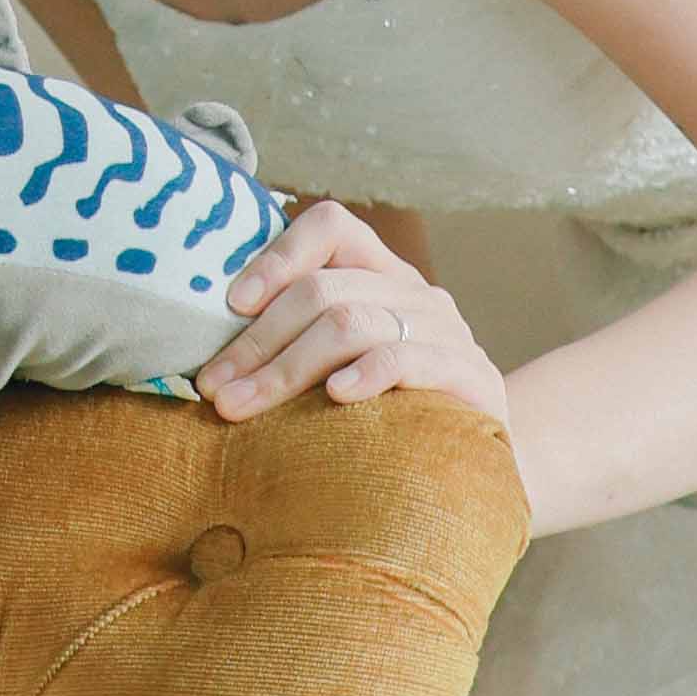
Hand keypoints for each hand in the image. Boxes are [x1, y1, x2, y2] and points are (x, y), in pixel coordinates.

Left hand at [199, 202, 512, 425]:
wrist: (482, 469)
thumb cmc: (394, 417)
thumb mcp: (346, 367)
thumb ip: (299, 345)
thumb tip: (213, 360)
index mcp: (383, 273)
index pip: (332, 226)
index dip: (278, 255)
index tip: (230, 304)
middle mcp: (416, 292)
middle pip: (324, 291)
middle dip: (258, 341)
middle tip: (214, 386)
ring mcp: (448, 332)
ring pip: (353, 322)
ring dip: (286, 368)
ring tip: (243, 406)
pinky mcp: (472, 377)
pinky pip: (408, 359)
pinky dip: (366, 373)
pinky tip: (335, 396)